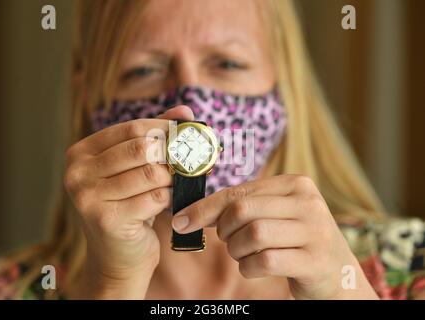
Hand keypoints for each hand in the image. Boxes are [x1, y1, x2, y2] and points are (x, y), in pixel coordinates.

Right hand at [64, 105, 193, 297]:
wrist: (117, 259)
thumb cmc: (129, 208)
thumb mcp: (135, 169)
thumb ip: (156, 138)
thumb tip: (185, 112)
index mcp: (82, 153)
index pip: (131, 128)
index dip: (164, 128)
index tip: (188, 132)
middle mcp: (78, 173)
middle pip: (141, 148)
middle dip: (172, 154)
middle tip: (190, 160)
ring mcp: (88, 197)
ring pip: (151, 173)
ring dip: (172, 179)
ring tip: (175, 185)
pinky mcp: (106, 220)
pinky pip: (154, 197)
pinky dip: (169, 198)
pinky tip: (168, 203)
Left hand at [171, 175, 378, 299]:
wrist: (337, 273)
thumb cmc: (294, 240)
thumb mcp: (273, 215)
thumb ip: (241, 207)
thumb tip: (190, 213)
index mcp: (295, 184)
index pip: (238, 192)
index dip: (205, 208)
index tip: (181, 222)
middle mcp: (308, 203)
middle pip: (242, 211)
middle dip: (224, 230)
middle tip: (228, 241)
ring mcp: (315, 231)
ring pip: (253, 235)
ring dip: (237, 251)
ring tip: (245, 254)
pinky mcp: (315, 261)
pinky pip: (264, 262)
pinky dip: (249, 268)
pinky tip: (255, 268)